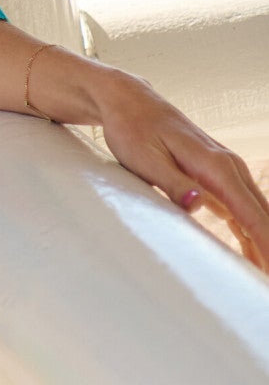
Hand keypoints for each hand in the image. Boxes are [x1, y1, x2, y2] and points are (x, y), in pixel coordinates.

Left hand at [96, 73, 268, 272]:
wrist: (129, 102)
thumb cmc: (132, 128)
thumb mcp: (144, 159)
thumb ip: (172, 183)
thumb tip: (199, 204)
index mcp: (215, 165)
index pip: (251, 213)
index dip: (266, 244)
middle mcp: (229, 166)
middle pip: (262, 216)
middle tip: (266, 282)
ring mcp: (227, 170)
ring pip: (256, 214)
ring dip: (263, 244)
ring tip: (261, 276)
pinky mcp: (218, 175)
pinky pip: (243, 209)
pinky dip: (251, 233)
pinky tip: (253, 256)